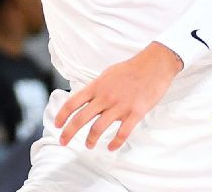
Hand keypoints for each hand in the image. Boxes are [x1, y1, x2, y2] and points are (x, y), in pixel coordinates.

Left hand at [55, 42, 183, 151]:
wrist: (154, 65)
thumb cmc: (131, 69)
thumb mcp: (107, 74)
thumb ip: (96, 88)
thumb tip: (85, 99)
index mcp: (97, 86)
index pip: (72, 102)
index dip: (62, 115)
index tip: (57, 125)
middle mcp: (105, 97)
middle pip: (80, 118)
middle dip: (68, 133)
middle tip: (63, 142)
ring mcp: (120, 106)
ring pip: (98, 128)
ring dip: (90, 140)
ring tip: (89, 145)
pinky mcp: (135, 113)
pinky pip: (122, 133)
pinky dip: (115, 143)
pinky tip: (111, 147)